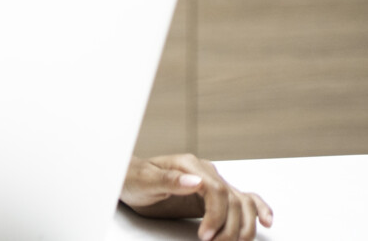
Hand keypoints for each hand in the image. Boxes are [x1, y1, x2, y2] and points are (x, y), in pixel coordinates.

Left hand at [121, 154, 272, 240]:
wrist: (131, 180)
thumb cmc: (134, 179)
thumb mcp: (144, 181)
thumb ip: (168, 180)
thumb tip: (195, 182)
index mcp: (190, 165)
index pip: (216, 191)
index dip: (216, 216)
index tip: (205, 236)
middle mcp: (205, 171)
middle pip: (232, 200)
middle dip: (228, 227)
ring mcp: (213, 182)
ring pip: (242, 202)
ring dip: (243, 225)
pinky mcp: (215, 194)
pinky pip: (244, 198)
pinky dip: (258, 209)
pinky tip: (266, 222)